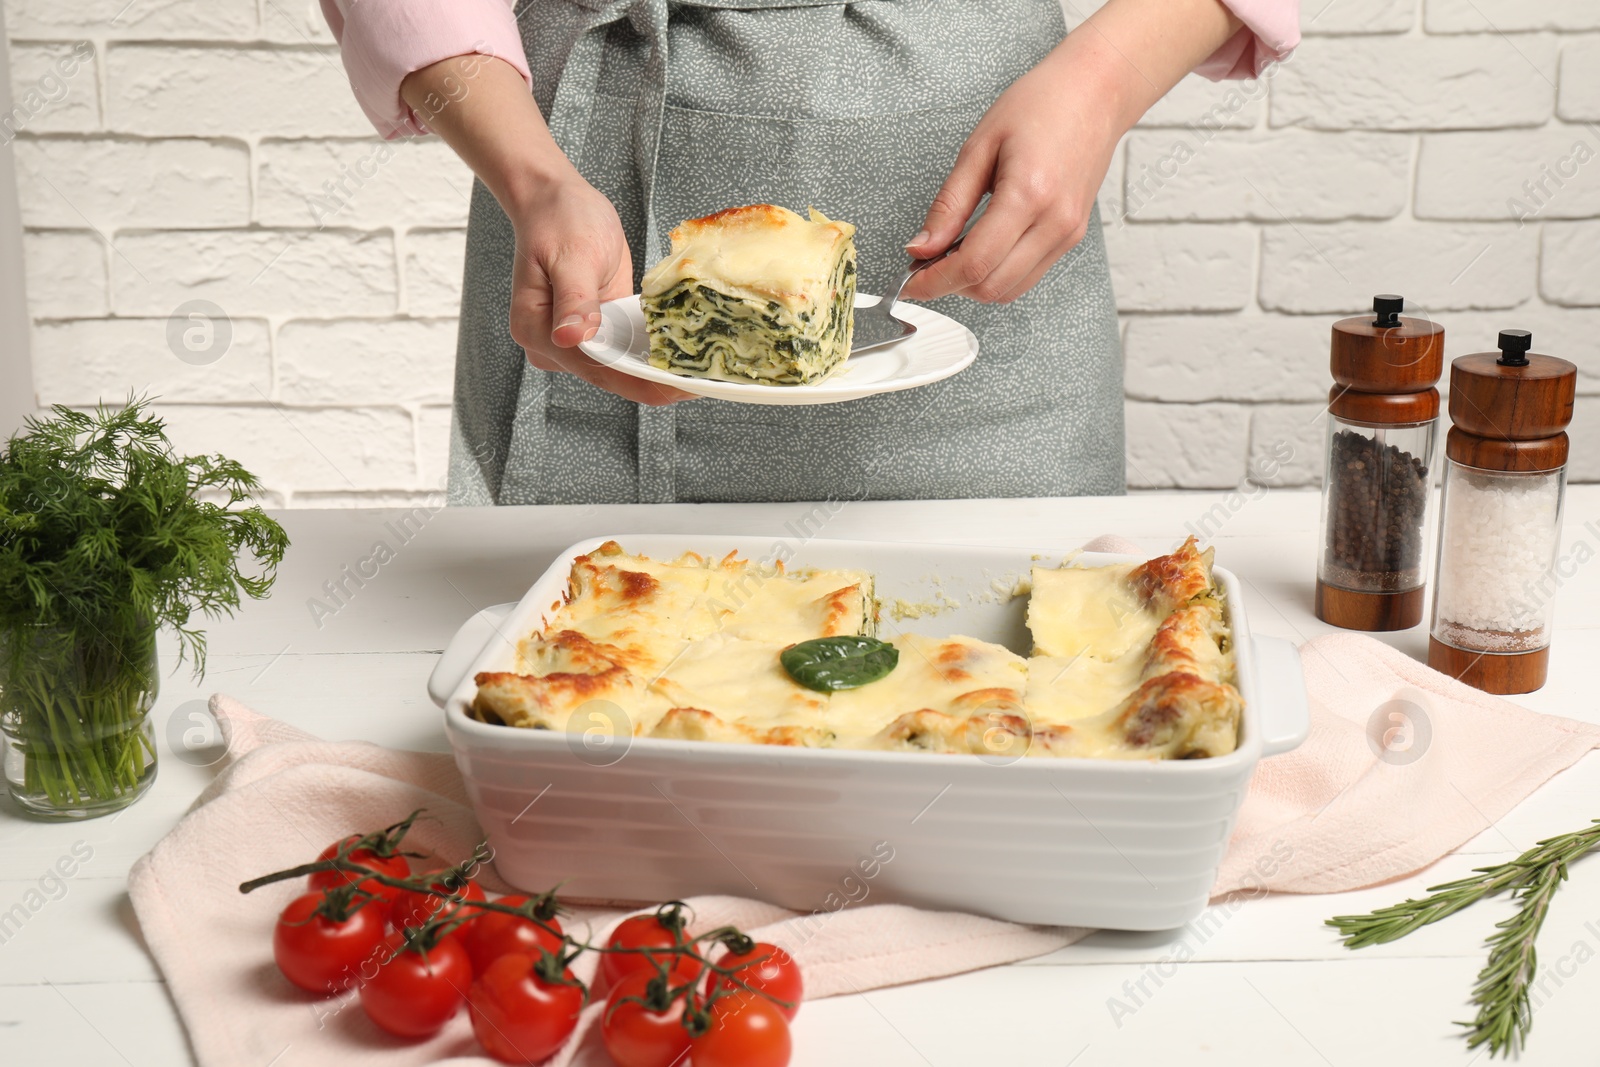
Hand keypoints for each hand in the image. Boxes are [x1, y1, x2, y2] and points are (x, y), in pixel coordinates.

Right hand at [507, 175, 693, 405]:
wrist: (557, 200)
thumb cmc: (559, 220)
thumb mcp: (571, 256)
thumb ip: (574, 299)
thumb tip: (571, 337)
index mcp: (538, 332)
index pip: (597, 370)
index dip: (641, 383)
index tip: (682, 387)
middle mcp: (555, 345)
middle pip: (612, 376)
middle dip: (657, 381)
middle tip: (707, 381)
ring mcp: (576, 340)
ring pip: (623, 367)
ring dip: (661, 369)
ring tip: (704, 371)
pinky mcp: (597, 329)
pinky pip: (628, 348)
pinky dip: (655, 352)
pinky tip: (688, 352)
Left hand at [900, 51, 1118, 305]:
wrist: (1096, 92)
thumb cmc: (1042, 104)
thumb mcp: (979, 146)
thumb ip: (949, 204)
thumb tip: (921, 247)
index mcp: (1029, 194)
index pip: (974, 263)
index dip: (935, 281)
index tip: (909, 283)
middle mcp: (1055, 222)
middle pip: (991, 286)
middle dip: (950, 286)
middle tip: (923, 268)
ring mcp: (1068, 233)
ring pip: (1010, 290)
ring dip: (973, 284)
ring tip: (949, 257)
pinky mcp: (1071, 236)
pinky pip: (1028, 275)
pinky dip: (997, 274)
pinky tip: (978, 251)